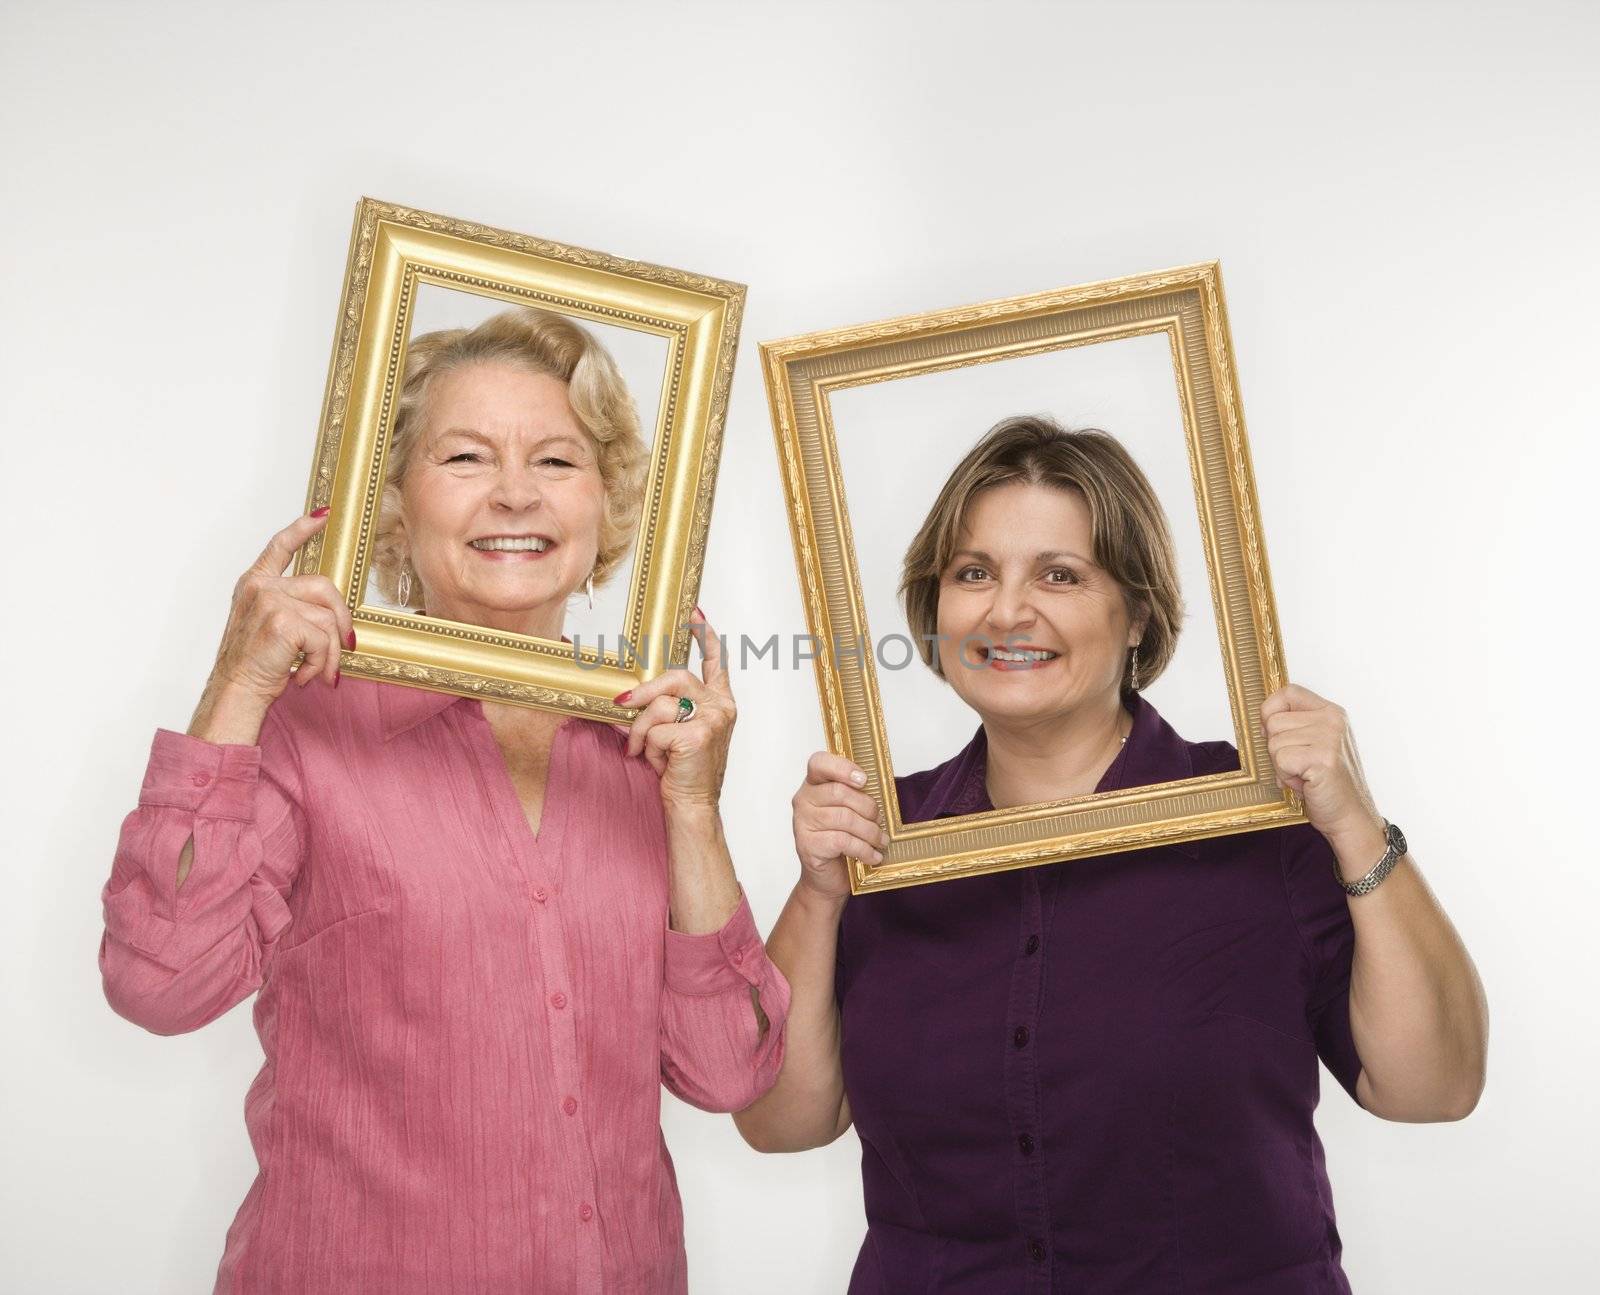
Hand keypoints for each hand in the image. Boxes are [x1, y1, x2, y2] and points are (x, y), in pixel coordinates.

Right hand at [209, 509, 355, 705]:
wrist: (235, 691)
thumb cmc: (253, 665)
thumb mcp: (266, 627)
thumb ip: (292, 609)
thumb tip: (336, 616)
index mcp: (254, 584)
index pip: (279, 547)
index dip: (303, 529)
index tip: (323, 515)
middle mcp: (260, 587)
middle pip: (324, 587)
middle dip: (341, 620)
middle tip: (345, 645)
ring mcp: (270, 601)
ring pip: (327, 618)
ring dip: (329, 652)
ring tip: (315, 671)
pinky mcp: (283, 622)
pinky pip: (323, 639)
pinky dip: (321, 662)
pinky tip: (304, 675)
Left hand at [615, 608, 735, 810]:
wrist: (693, 806)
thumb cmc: (685, 772)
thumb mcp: (676, 734)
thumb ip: (663, 711)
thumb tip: (625, 699)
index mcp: (720, 704)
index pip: (717, 663)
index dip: (706, 637)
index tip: (696, 615)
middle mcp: (721, 708)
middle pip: (676, 677)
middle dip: (645, 692)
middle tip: (623, 705)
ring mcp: (712, 720)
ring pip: (660, 705)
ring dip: (642, 731)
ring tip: (643, 751)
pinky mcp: (697, 735)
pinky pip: (655, 728)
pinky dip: (647, 747)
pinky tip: (658, 763)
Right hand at [791, 752, 887, 901]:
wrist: (828, 878)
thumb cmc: (841, 841)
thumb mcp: (850, 812)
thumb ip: (856, 796)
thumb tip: (880, 791)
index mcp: (813, 784)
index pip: (819, 762)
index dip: (842, 767)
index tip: (863, 779)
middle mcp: (803, 800)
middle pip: (839, 792)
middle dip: (868, 807)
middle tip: (879, 822)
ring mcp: (802, 823)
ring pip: (844, 818)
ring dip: (870, 832)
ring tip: (881, 841)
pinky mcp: (807, 845)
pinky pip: (842, 841)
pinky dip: (863, 849)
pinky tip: (872, 856)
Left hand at [1260, 682, 1384, 850]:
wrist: (1351, 817)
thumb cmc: (1327, 785)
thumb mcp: (1314, 746)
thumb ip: (1295, 728)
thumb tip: (1261, 722)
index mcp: (1331, 712)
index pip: (1288, 692)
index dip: (1271, 711)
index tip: (1271, 732)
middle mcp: (1332, 720)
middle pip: (1273, 722)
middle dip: (1277, 750)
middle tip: (1300, 767)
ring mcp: (1330, 738)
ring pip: (1274, 743)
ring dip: (1282, 767)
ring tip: (1306, 776)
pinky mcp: (1324, 758)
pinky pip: (1281, 760)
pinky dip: (1287, 778)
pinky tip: (1307, 784)